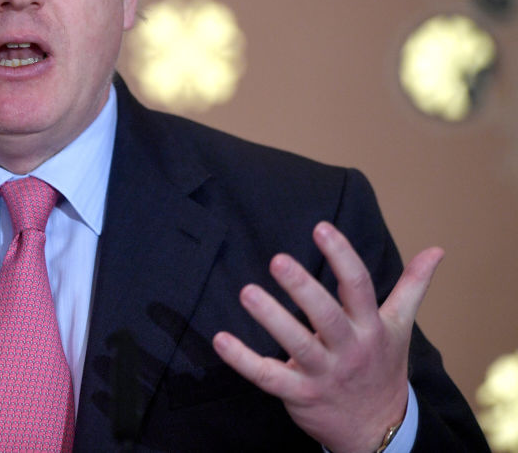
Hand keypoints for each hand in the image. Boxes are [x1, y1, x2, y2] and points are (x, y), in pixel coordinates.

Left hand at [212, 222, 443, 452]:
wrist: (379, 429)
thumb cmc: (383, 366)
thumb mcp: (400, 326)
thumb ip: (412, 286)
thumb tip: (436, 250)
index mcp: (370, 327)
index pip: (358, 286)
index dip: (341, 256)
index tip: (321, 228)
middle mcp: (349, 349)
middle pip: (326, 315)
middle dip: (303, 288)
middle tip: (277, 259)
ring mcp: (324, 373)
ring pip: (297, 345)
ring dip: (271, 319)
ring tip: (247, 292)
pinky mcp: (300, 394)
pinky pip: (268, 377)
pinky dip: (243, 360)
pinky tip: (221, 339)